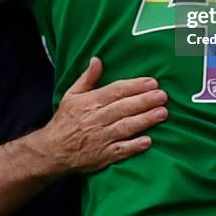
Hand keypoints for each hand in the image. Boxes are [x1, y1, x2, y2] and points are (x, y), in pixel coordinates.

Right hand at [34, 57, 167, 173]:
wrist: (52, 151)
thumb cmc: (65, 120)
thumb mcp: (71, 95)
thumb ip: (87, 77)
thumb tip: (97, 59)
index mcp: (90, 102)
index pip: (116, 91)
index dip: (135, 86)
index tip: (152, 82)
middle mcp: (96, 119)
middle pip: (124, 108)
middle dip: (145, 101)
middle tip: (163, 96)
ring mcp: (100, 138)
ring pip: (126, 127)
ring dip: (145, 120)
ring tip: (162, 113)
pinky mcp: (103, 156)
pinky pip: (121, 151)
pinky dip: (134, 146)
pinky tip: (148, 141)